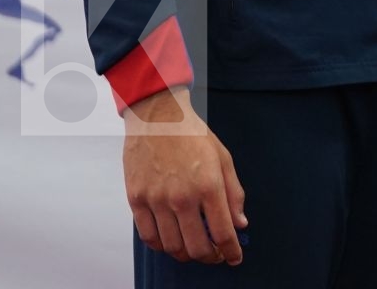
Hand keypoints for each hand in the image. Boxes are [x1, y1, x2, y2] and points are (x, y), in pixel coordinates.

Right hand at [123, 86, 246, 264]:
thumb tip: (240, 222)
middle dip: (210, 257)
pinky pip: (148, 237)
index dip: (231, 251)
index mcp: (209, 186)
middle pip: (197, 247)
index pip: (223, 233)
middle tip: (216, 255)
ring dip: (186, 254)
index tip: (234, 258)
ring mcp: (156, 200)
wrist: (157, 117)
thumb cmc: (192, 135)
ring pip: (172, 246)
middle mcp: (182, 197)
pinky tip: (172, 241)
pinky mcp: (136, 200)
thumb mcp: (223, 158)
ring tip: (195, 248)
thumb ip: (234, 193)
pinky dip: (162, 246)